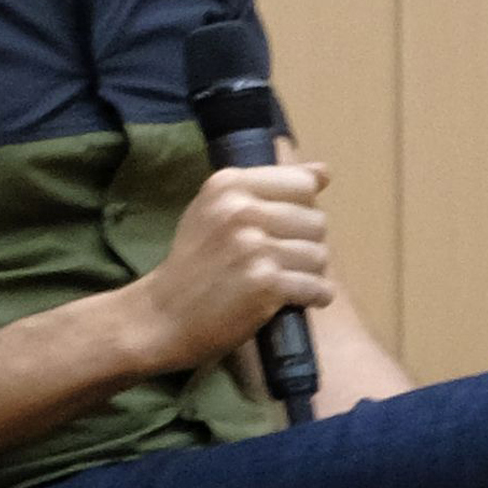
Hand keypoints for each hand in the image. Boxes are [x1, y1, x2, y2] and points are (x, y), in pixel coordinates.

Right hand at [131, 160, 330, 370]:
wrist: (162, 316)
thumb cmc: (193, 263)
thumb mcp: (215, 210)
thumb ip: (265, 188)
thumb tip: (324, 171)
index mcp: (228, 184)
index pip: (302, 183)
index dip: (302, 210)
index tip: (283, 228)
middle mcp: (240, 209)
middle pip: (316, 221)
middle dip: (306, 245)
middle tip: (281, 262)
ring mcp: (253, 246)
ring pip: (319, 255)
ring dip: (310, 273)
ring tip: (285, 281)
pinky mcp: (265, 283)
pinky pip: (317, 287)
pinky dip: (315, 297)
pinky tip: (297, 300)